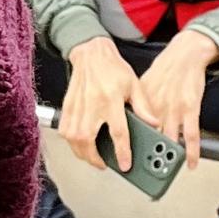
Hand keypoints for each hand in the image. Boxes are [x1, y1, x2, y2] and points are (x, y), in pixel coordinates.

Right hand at [59, 35, 153, 170]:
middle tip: (104, 164)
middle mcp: (92, 104)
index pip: (118, 131)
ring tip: (93, 158)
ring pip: (74, 139)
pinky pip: (65, 131)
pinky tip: (79, 145)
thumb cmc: (112, 68)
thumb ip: (143, 106)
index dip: (122, 151)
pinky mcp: (68, 107)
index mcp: (112, 99)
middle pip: (89, 140)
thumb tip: (153, 124)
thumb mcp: (134, 84)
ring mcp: (77, 106)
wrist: (91, 53)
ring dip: (82, 153)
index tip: (125, 164)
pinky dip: (71, 143)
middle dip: (95, 158)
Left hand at [137, 28, 218, 168]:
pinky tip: (190, 162)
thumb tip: (124, 121)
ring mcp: (174, 109)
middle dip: (147, 155)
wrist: (185, 55)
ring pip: (170, 139)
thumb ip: (134, 106)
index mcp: (143, 103)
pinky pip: (191, 135)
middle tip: (145, 171)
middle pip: (150, 137)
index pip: (133, 128)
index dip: (128, 144)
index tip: (125, 158)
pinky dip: (191, 152)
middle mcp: (157, 108)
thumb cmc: (164, 70)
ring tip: (166, 170)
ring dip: (168, 156)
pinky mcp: (191, 109)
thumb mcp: (141, 85)